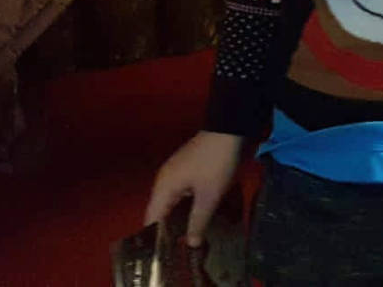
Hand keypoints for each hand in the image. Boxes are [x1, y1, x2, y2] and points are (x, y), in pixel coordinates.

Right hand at [145, 130, 242, 245]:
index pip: (151, 219)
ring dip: (178, 218)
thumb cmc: (217, 163)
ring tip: (187, 237)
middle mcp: (164, 181)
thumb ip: (198, 221)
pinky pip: (182, 193)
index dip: (156, 238)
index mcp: (163, 188)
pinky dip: (186, 205)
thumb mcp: (210, 195)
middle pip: (161, 211)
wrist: (230, 128)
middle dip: (168, 230)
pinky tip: (196, 215)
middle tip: (178, 249)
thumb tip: (191, 244)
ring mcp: (176, 173)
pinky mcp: (187, 168)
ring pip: (172, 202)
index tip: (164, 254)